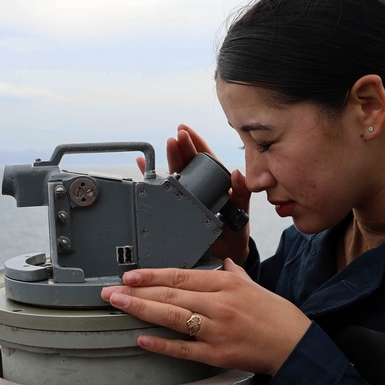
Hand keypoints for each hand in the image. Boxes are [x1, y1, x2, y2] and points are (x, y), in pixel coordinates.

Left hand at [101, 259, 310, 374]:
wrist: (296, 346)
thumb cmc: (277, 316)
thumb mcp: (255, 287)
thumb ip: (234, 274)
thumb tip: (223, 263)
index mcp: (227, 285)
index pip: (181, 277)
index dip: (152, 275)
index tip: (131, 275)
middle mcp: (220, 305)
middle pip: (170, 295)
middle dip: (137, 292)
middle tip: (111, 291)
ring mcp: (217, 331)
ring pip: (173, 317)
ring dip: (142, 310)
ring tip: (120, 305)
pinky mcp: (218, 355)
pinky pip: (184, 349)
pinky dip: (162, 344)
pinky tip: (142, 338)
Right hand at [137, 124, 251, 263]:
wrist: (224, 253)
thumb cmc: (235, 230)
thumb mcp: (241, 210)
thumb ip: (242, 192)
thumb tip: (236, 172)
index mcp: (216, 182)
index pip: (205, 157)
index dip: (196, 142)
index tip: (186, 131)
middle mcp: (199, 186)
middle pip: (188, 162)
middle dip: (181, 147)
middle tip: (175, 138)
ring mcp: (187, 196)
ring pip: (176, 172)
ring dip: (168, 158)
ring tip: (165, 147)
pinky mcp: (176, 207)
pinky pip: (162, 190)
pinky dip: (151, 176)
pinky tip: (142, 165)